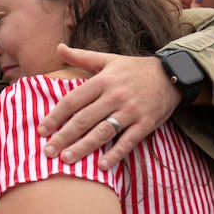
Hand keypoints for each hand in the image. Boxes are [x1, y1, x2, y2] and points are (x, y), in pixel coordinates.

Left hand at [36, 44, 181, 169]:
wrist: (171, 75)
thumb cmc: (134, 69)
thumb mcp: (107, 59)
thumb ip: (81, 57)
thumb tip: (59, 47)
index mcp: (102, 81)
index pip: (73, 100)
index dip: (56, 115)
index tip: (41, 130)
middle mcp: (115, 96)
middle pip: (84, 119)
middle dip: (64, 136)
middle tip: (48, 151)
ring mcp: (131, 111)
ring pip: (103, 132)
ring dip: (84, 147)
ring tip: (67, 160)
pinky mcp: (146, 124)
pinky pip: (128, 142)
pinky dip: (115, 155)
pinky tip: (101, 166)